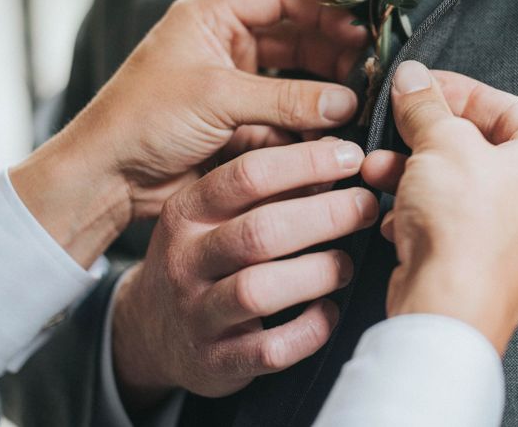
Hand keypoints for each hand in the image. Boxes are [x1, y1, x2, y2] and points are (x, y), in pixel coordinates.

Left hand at [10, 0, 367, 266]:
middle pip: (294, 37)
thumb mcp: (217, 97)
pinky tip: (327, 134)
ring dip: (321, 91)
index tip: (360, 31)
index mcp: (212, 17)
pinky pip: (283, 117)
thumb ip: (285, 98)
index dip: (323, 10)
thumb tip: (345, 103)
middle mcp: (225, 45)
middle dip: (330, 52)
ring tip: (355, 103)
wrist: (108, 176)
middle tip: (367, 69)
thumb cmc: (144, 118)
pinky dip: (305, 125)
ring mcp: (233, 86)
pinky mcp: (238, 123)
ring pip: (292, 79)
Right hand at [112, 139, 378, 413]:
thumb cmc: (200, 258)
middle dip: (324, 215)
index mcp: (187, 211)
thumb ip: (262, 189)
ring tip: (345, 264)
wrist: (152, 331)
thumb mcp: (210, 215)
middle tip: (364, 207)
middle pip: (260, 231)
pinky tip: (328, 311)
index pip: (247, 176)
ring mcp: (197, 313)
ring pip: (259, 290)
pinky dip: (309, 330)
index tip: (350, 157)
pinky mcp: (215, 360)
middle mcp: (186, 259)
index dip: (305, 162)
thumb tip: (333, 158)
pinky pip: (269, 350)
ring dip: (317, 273)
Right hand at [362, 61, 517, 354]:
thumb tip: (413, 78)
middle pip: (476, 144)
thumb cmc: (464, 230)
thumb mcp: (440, 145)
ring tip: (376, 167)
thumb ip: (425, 105)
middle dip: (424, 135)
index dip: (457, 90)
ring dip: (409, 171)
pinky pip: (447, 216)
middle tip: (395, 121)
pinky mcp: (479, 257)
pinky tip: (389, 212)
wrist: (447, 311)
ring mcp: (511, 232)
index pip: (505, 106)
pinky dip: (415, 207)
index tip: (421, 84)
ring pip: (455, 182)